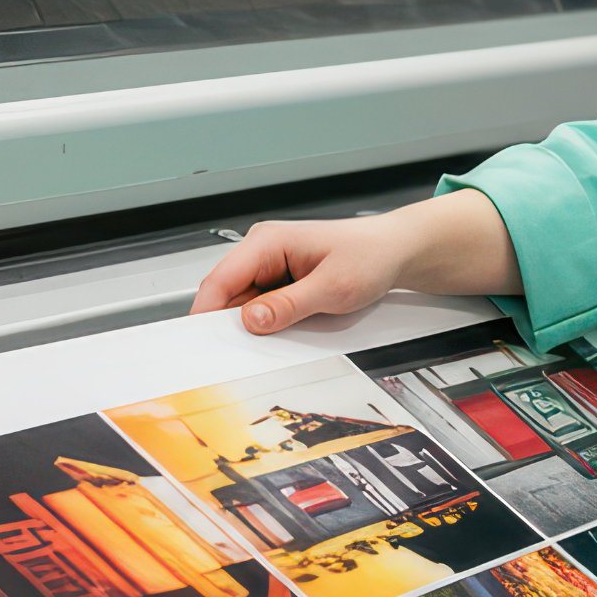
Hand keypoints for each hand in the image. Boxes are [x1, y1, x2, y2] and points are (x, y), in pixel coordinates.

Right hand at [189, 191, 520, 334]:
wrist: (396, 251)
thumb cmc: (370, 256)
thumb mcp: (334, 287)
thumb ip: (290, 305)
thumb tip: (252, 320)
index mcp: (269, 241)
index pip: (220, 279)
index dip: (206, 313)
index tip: (200, 342)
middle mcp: (263, 250)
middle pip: (226, 294)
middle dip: (228, 324)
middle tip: (232, 355)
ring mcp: (270, 266)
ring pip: (242, 304)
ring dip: (250, 326)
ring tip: (267, 342)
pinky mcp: (280, 281)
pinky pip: (261, 306)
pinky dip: (265, 323)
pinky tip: (277, 334)